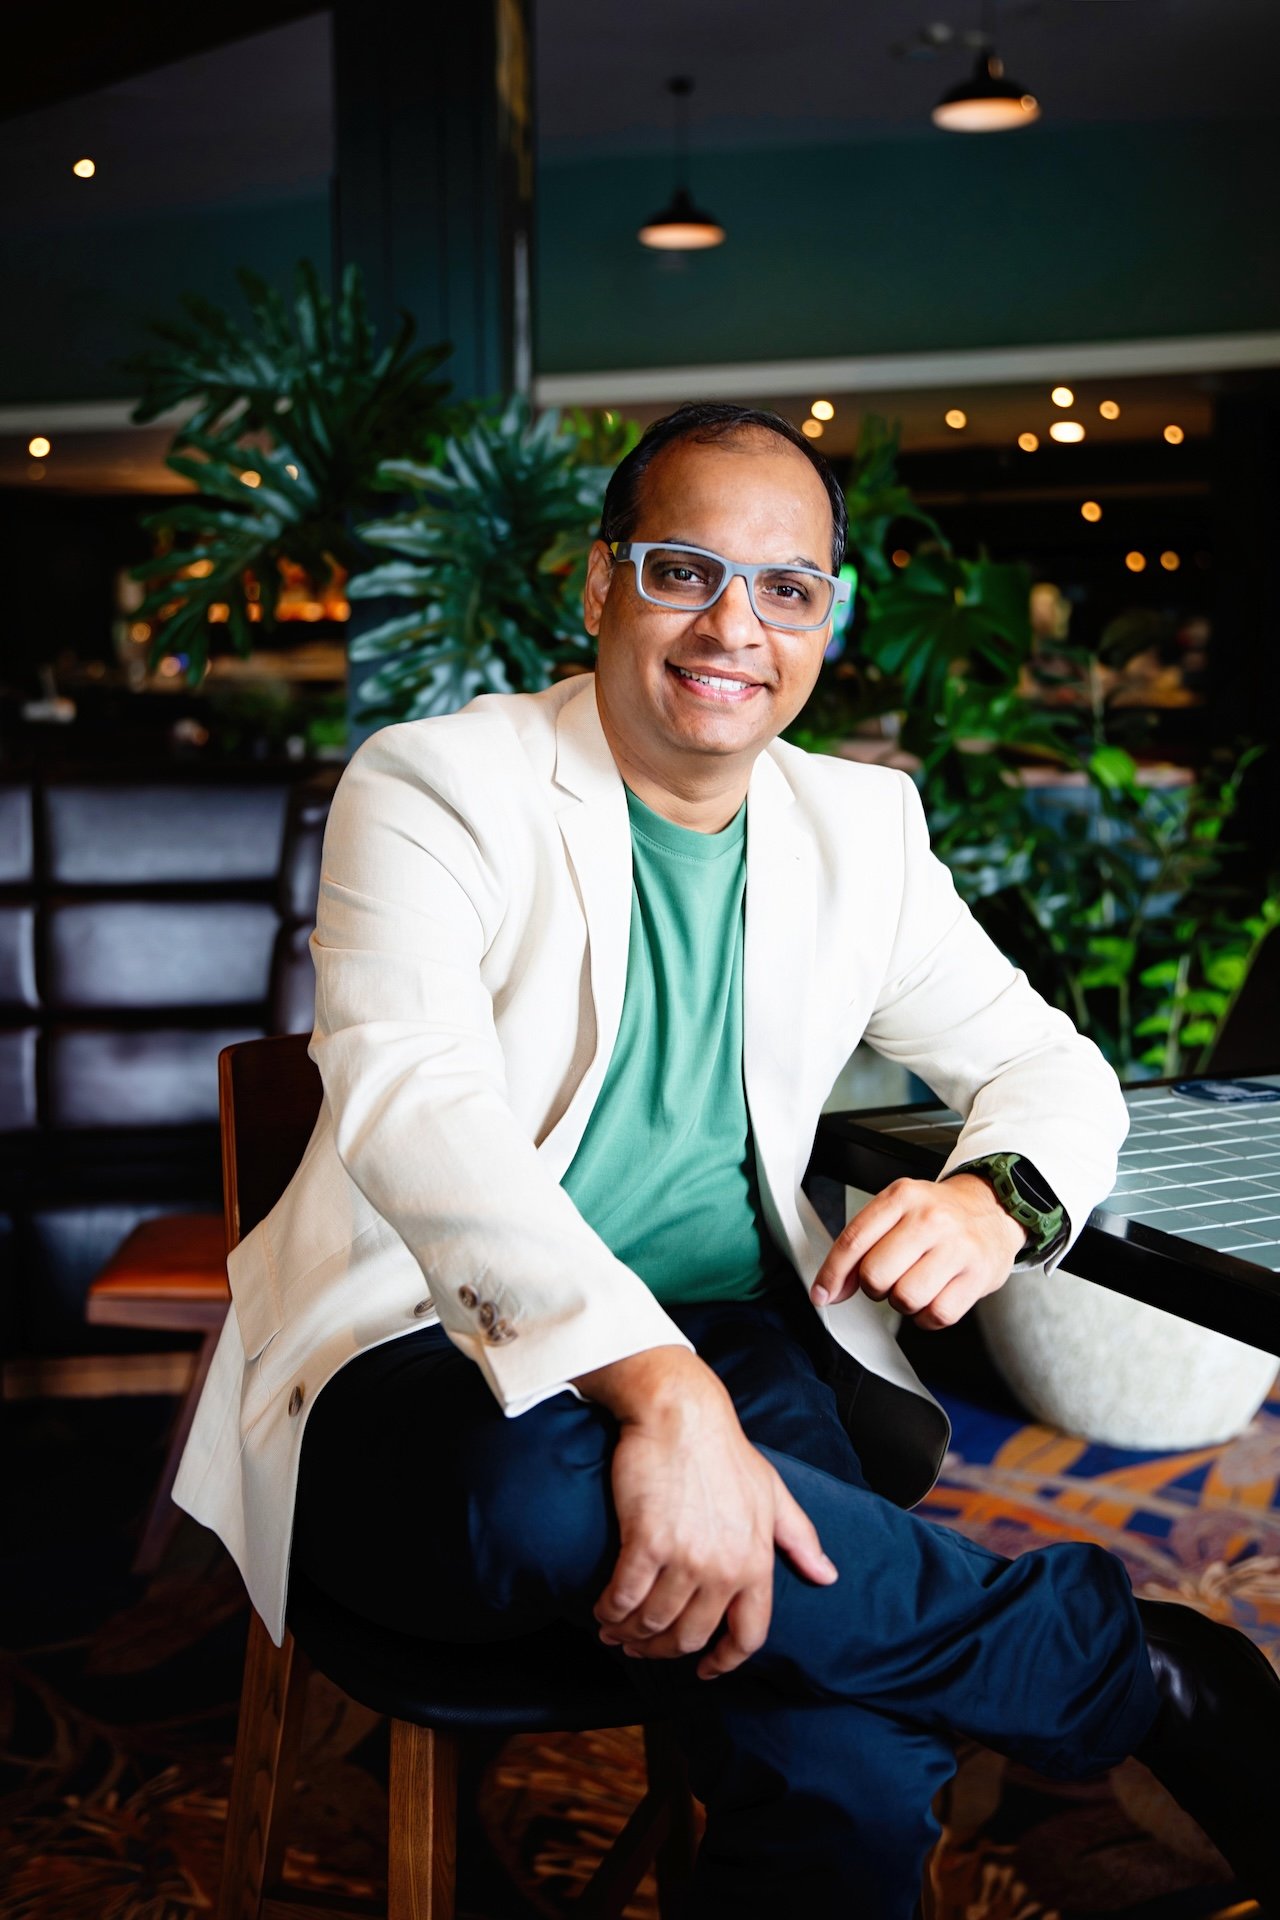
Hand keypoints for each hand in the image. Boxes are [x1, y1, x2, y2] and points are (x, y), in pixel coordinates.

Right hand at [572, 1347, 836, 1678]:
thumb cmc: (724, 1450)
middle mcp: (724, 1568)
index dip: (724, 1662)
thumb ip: (799, 1538)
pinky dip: (610, 1611)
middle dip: (663, 1649)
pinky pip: (625, 1598)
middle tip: (642, 1644)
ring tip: (615, 1629)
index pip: (748, 1636)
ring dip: (630, 1634)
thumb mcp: (773, 1493)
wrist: (681, 1414)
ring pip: (653, 1623)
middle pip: (691, 1637)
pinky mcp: (646, 1544)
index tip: (705, 1669)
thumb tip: (827, 1575)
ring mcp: (685, 1558)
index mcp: (756, 1562)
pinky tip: (603, 1610)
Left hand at [810, 1174, 1026, 1329]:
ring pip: (905, 1298)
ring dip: (902, 1302)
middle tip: (888, 1278)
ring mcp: (958, 1247)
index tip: (822, 1295)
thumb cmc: (939, 1214)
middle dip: (874, 1287)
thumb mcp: (897, 1210)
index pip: (853, 1241)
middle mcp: (930, 1218)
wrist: (993, 1208)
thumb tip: (832, 1287)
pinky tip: (933, 1297)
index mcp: (902, 1197)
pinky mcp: (978, 1276)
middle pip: (875, 1275)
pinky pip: (937, 1315)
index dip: (832, 1274)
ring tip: (915, 1284)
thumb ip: (862, 1243)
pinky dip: (927, 1317)